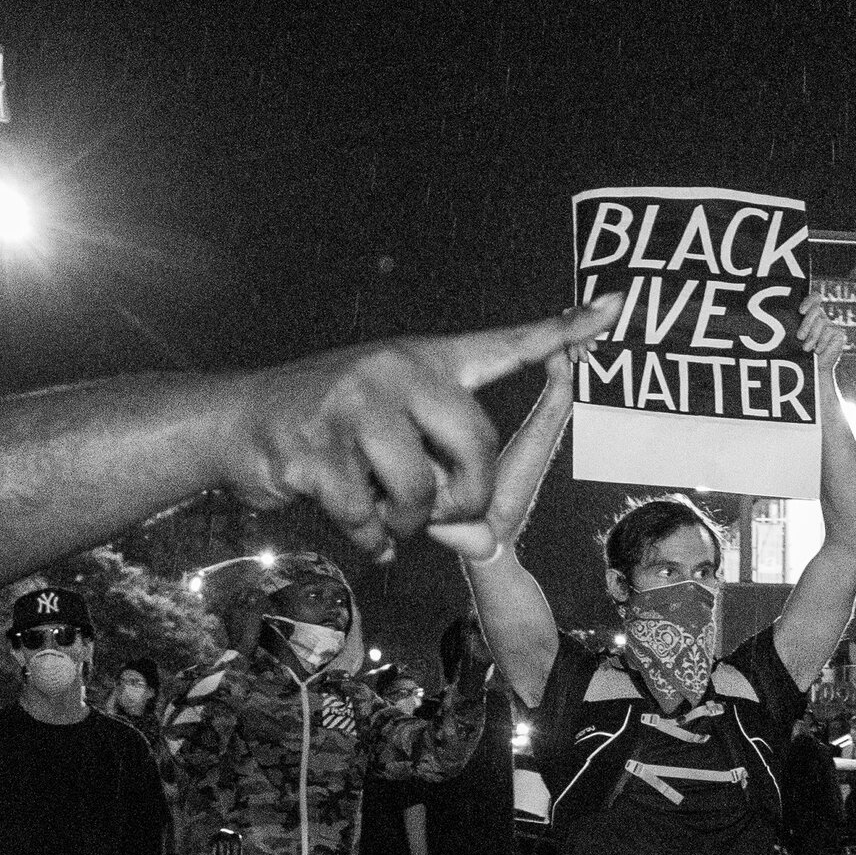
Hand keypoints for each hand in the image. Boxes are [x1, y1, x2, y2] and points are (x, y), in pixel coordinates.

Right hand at [219, 296, 621, 564]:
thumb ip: (438, 473)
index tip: (617, 306)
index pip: (505, 345)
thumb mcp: (387, 425)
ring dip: (405, 523)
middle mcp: (396, 372)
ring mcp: (353, 407)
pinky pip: (366, 516)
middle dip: (463, 500)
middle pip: (474, 446)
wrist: (238, 422)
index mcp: (424, 360)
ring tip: (384, 514)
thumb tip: (484, 547)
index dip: (564, 330)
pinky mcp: (316, 448)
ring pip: (418, 493)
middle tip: (439, 516)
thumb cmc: (325, 425)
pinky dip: (368, 538)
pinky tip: (357, 527)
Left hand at [798, 299, 845, 370]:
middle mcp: (821, 318)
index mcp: (810, 315)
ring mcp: (831, 325)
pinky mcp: (839, 333)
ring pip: (821, 323)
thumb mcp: (792, 337)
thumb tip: (779, 315)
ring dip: (812, 337)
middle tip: (799, 337)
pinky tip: (817, 350)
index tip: (801, 311)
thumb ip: (791, 325)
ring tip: (806, 348)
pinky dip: (821, 342)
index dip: (810, 301)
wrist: (813, 369)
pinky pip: (829, 332)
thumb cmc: (798, 353)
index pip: (814, 298)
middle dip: (806, 324)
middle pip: (816, 310)